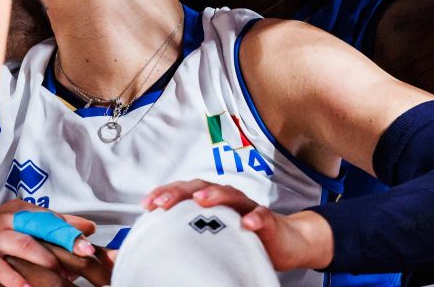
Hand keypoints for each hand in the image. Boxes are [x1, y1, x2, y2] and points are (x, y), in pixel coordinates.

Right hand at [0, 199, 112, 286]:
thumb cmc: (1, 232)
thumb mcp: (26, 222)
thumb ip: (57, 224)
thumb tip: (89, 228)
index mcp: (20, 210)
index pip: (51, 218)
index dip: (71, 231)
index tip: (88, 246)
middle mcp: (7, 219)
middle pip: (40, 228)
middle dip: (63, 241)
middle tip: (81, 257)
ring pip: (24, 245)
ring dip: (45, 259)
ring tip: (60, 272)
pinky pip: (1, 269)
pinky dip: (16, 279)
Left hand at [142, 179, 333, 271]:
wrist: (287, 242)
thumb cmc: (245, 239)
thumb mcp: (215, 237)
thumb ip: (193, 234)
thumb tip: (159, 247)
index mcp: (212, 202)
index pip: (185, 191)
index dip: (165, 193)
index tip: (145, 205)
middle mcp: (228, 200)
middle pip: (202, 187)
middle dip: (180, 192)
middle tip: (162, 202)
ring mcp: (249, 208)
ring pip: (231, 195)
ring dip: (215, 194)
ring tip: (201, 199)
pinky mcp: (269, 221)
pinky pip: (262, 215)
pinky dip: (254, 217)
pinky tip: (246, 223)